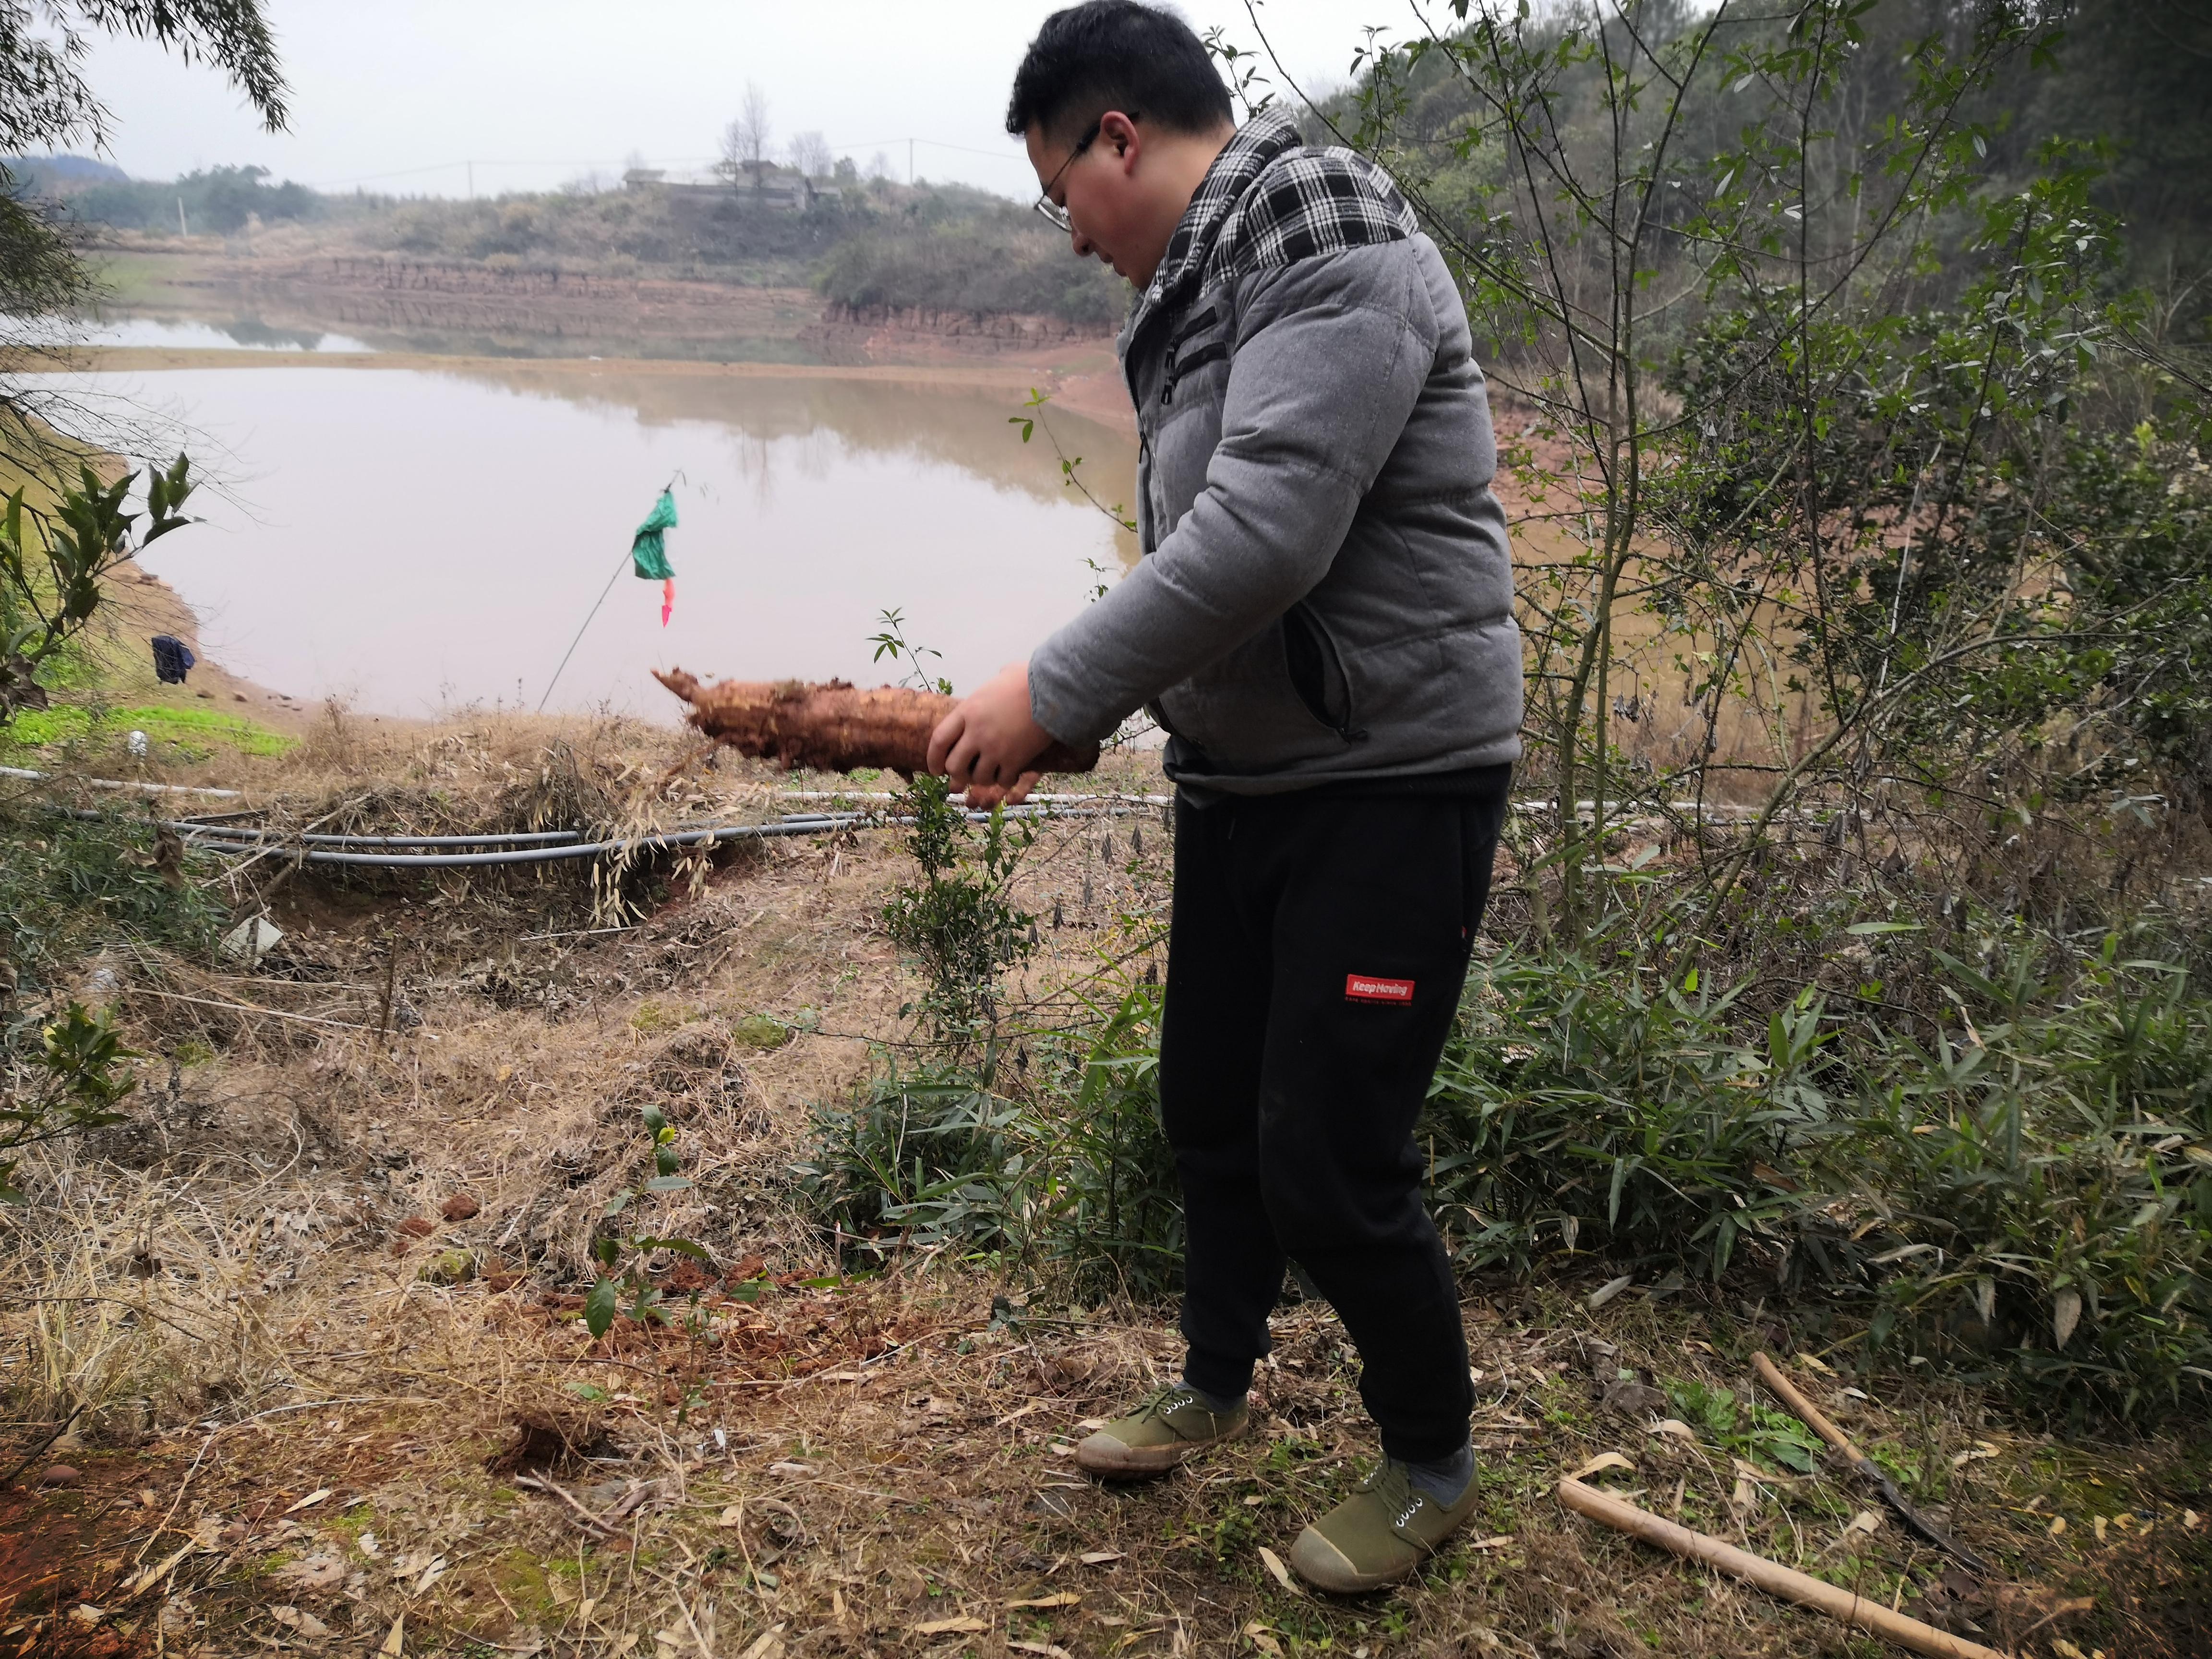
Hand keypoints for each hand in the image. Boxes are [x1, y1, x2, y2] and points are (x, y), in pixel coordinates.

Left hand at [928, 660, 1049, 806]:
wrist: (1053, 689)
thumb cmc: (1028, 678)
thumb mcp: (998, 678)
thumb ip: (989, 689)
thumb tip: (997, 679)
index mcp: (967, 712)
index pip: (939, 741)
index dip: (933, 760)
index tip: (935, 770)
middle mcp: (976, 733)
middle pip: (954, 766)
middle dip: (957, 775)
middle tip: (962, 778)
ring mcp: (995, 748)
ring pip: (978, 778)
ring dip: (982, 779)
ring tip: (989, 775)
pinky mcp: (1015, 760)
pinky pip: (1003, 781)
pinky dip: (1005, 781)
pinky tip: (1009, 775)